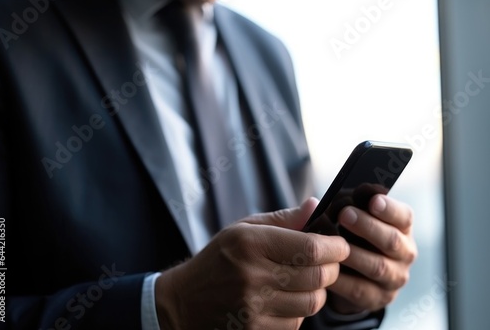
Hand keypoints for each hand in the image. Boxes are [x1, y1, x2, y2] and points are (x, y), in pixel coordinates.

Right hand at [155, 198, 349, 328]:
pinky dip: (299, 311)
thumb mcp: (243, 229)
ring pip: (311, 302)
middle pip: (317, 277)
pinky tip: (287, 299)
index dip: (335, 247)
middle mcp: (252, 276)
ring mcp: (253, 307)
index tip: (340, 245)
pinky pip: (297, 323)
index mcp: (250, 243)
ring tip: (306, 280)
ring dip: (317, 291)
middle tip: (328, 263)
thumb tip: (316, 205)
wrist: (184, 301)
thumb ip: (283, 219)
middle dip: (332, 269)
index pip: (311, 248)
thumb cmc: (218, 259)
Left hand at [328, 194, 416, 313]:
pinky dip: (341, 279)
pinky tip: (326, 268)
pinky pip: (359, 289)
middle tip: (344, 214)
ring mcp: (393, 278)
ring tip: (334, 244)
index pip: (404, 217)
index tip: (373, 201)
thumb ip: (345, 205)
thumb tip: (328, 200)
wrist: (349, 273)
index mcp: (401, 228)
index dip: (389, 209)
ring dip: (355, 254)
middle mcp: (404, 253)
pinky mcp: (376, 298)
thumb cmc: (348, 234)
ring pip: (377, 266)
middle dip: (368, 227)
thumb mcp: (348, 216)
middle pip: (392, 241)